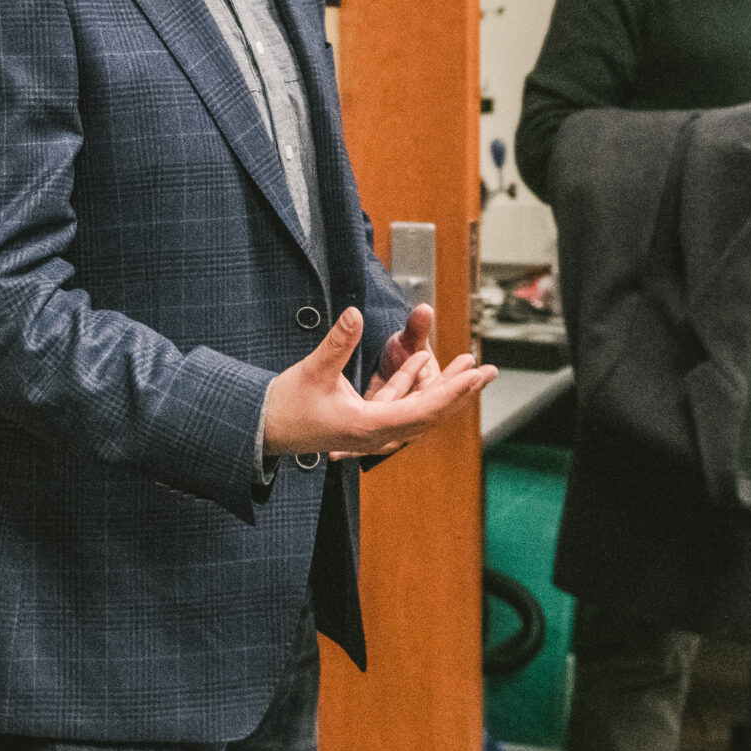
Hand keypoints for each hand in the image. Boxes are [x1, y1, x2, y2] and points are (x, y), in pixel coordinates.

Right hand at [262, 307, 495, 459]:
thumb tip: (355, 314)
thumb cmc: (285, 406)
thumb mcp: (313, 370)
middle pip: (430, 415)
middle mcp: (376, 436)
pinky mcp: (364, 425)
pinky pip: (399, 406)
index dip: (452, 391)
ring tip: (465, 366)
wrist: (262, 430)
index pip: (423, 409)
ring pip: (418, 411)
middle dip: (460, 391)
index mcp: (369, 426)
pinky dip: (413, 385)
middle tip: (488, 371)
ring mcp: (371, 433)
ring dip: (442, 389)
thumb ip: (337, 342)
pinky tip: (419, 363)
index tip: (475, 375)